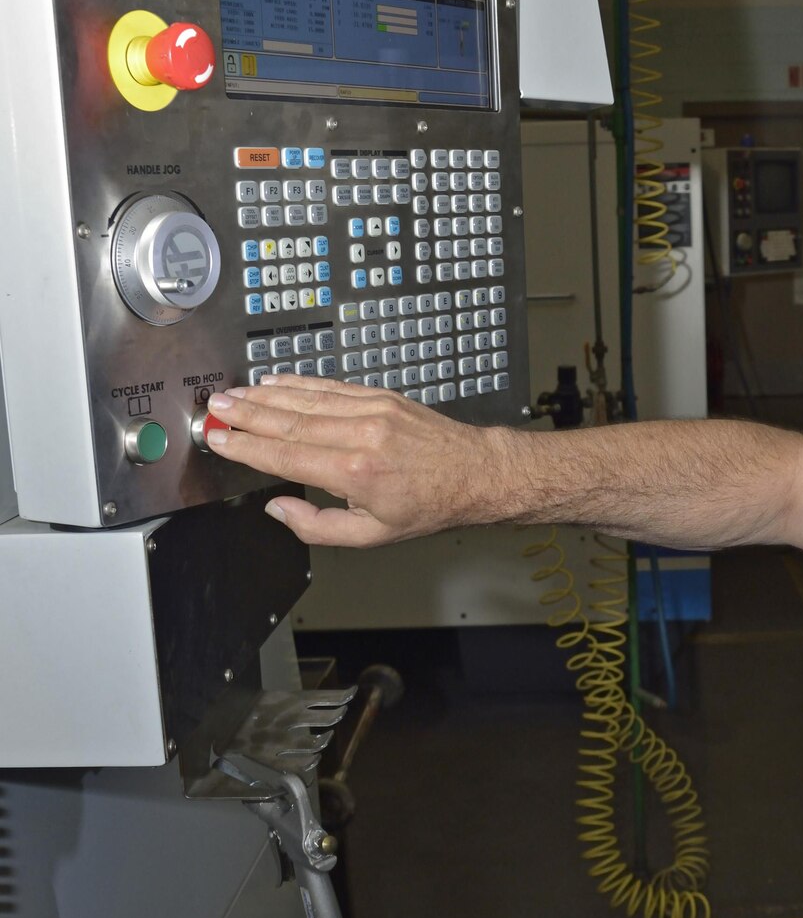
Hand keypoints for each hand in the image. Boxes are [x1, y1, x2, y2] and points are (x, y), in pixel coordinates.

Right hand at [203, 373, 498, 545]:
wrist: (474, 473)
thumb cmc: (426, 506)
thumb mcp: (370, 535)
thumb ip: (316, 525)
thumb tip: (278, 508)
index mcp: (354, 472)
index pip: (284, 456)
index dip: (246, 447)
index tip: (219, 438)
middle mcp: (360, 435)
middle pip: (288, 421)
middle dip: (245, 413)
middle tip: (214, 407)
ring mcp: (371, 411)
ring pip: (306, 399)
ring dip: (265, 395)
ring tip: (235, 393)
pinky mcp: (381, 397)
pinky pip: (331, 387)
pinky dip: (299, 383)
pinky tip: (276, 382)